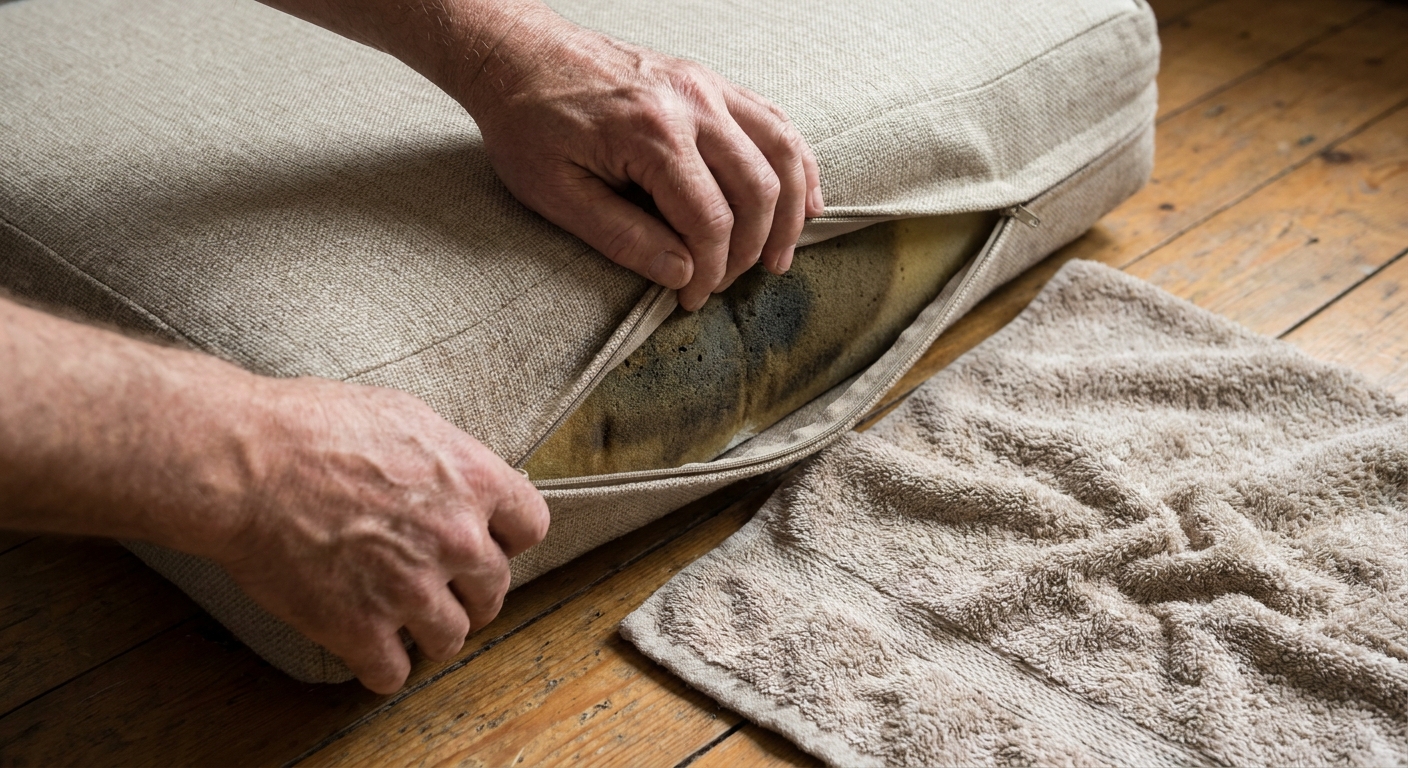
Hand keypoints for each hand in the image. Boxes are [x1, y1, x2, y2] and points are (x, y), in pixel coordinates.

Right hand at [212, 377, 548, 692]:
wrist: (245, 464)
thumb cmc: (313, 425)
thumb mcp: (405, 416)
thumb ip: (448, 456)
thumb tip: (461, 478)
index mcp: (473, 481)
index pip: (531, 527)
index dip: (507, 538)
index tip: (488, 542)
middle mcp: (456, 539)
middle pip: (494, 588)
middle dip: (470, 590)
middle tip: (442, 586)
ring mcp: (411, 589)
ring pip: (451, 637)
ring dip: (432, 631)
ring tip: (408, 620)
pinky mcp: (361, 628)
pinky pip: (392, 673)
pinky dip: (381, 666)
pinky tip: (367, 648)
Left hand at [456, 11, 825, 309]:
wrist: (519, 55)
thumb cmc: (528, 124)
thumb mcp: (556, 194)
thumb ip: (623, 238)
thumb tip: (682, 275)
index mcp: (652, 135)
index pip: (710, 221)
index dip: (710, 271)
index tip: (693, 299)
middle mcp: (691, 104)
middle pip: (757, 190)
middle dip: (751, 250)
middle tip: (726, 284)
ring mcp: (707, 86)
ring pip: (781, 153)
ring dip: (790, 211)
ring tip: (779, 257)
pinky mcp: (710, 81)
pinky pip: (773, 121)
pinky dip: (797, 164)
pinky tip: (803, 200)